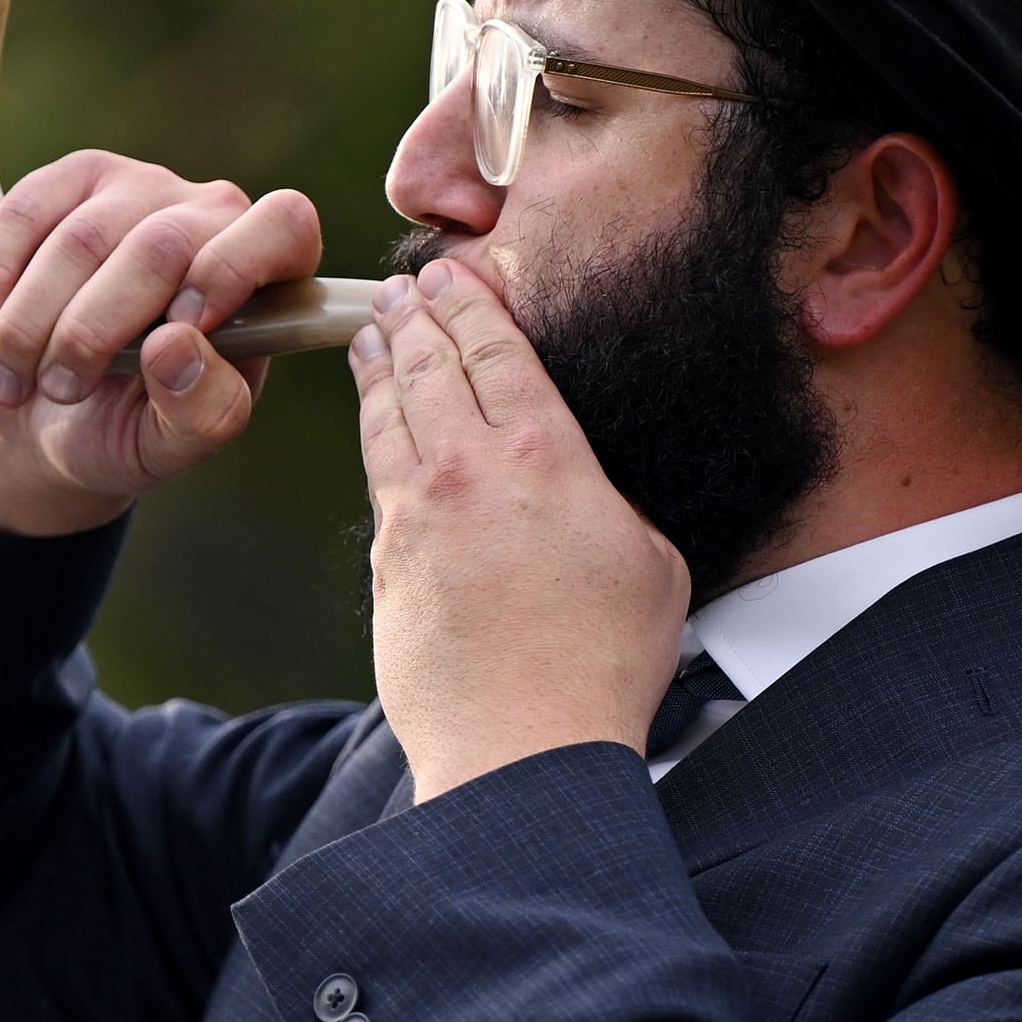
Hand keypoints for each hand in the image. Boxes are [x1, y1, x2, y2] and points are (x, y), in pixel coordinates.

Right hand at [0, 150, 322, 534]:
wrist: (37, 413)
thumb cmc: (125, 428)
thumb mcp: (171, 447)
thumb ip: (200, 412)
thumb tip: (179, 346)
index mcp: (270, 276)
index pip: (283, 226)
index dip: (233, 268)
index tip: (178, 331)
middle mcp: (213, 215)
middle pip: (161, 246)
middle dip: (94, 329)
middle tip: (57, 390)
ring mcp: (141, 187)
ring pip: (83, 237)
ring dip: (32, 321)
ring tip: (13, 383)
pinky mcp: (70, 179)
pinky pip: (24, 216)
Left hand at [351, 258, 687, 798]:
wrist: (522, 746)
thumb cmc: (603, 663)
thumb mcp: (650, 563)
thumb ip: (610, 504)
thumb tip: (586, 494)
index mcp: (546, 456)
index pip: (498, 353)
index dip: (471, 305)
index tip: (453, 276)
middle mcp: (472, 469)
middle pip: (432, 366)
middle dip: (415, 316)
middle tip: (403, 287)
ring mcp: (419, 513)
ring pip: (390, 413)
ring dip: (380, 363)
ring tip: (371, 334)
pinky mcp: (388, 561)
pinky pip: (378, 473)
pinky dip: (373, 429)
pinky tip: (376, 421)